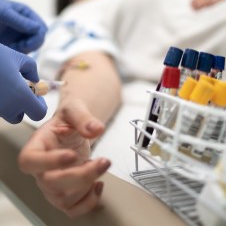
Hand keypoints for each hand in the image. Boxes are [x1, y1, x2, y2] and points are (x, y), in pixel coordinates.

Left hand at [0, 0, 46, 52]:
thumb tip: (39, 29)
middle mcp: (26, 24)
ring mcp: (21, 35)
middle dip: (32, 45)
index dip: (37, 37)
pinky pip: (23, 53)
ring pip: (33, 47)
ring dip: (24, 51)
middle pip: (40, 39)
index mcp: (26, 14)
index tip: (26, 44)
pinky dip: (18, 54)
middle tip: (18, 49)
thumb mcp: (2, 13)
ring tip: (11, 49)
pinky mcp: (14, 45)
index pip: (42, 28)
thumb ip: (20, 21)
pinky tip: (9, 51)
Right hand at [0, 43, 46, 122]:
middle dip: (21, 107)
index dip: (40, 105)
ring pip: (3, 112)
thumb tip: (34, 79)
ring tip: (4, 83)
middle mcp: (6, 108)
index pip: (39, 114)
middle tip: (19, 90)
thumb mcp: (18, 58)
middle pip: (18, 117)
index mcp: (21, 97)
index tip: (36, 93)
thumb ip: (31, 70)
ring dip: (7, 102)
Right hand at [18, 99, 110, 216]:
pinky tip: (99, 184)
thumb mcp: (74, 109)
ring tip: (102, 165)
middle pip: (50, 183)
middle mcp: (41, 169)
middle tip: (103, 161)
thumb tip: (96, 129)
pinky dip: (89, 202)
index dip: (48, 162)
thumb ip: (83, 117)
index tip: (72, 155)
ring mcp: (52, 184)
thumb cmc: (68, 120)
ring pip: (63, 199)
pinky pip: (73, 209)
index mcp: (37, 146)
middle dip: (81, 175)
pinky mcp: (66, 193)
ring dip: (87, 187)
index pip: (30, 161)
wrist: (73, 129)